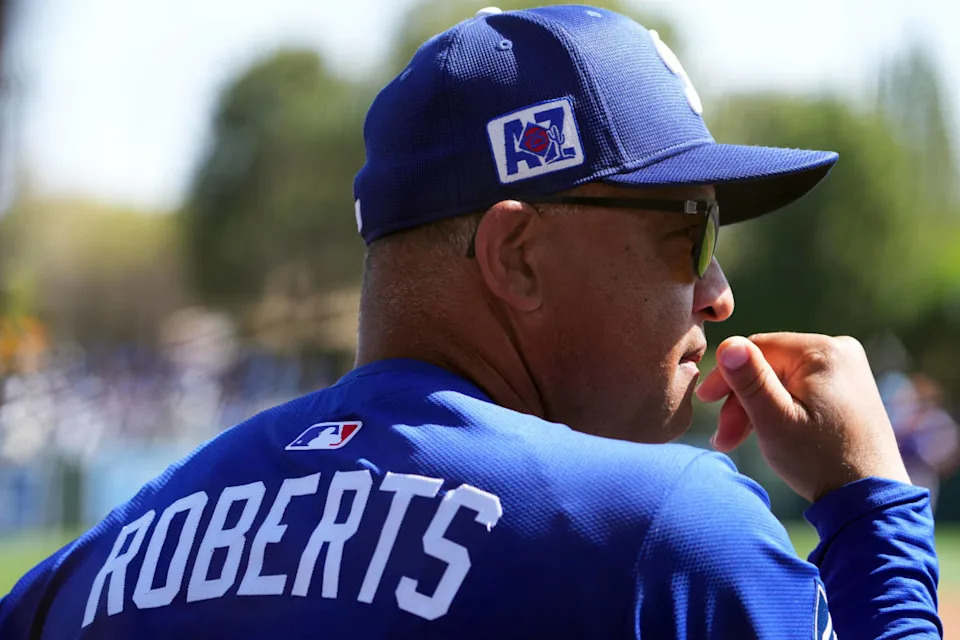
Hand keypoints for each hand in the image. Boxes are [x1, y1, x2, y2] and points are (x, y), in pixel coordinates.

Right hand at [695, 332, 909, 502]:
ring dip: (757, 408)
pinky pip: (799, 388)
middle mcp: (840, 350)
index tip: (704, 403)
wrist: (868, 498)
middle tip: (724, 437)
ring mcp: (847, 369)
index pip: (757, 348)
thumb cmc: (819, 461)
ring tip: (736, 441)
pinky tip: (765, 433)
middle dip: (742, 400)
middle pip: (769, 366)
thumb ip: (750, 380)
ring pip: (781, 378)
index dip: (727, 375)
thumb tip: (728, 343)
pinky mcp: (848, 389)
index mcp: (824, 351)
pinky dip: (779, 409)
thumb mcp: (774, 420)